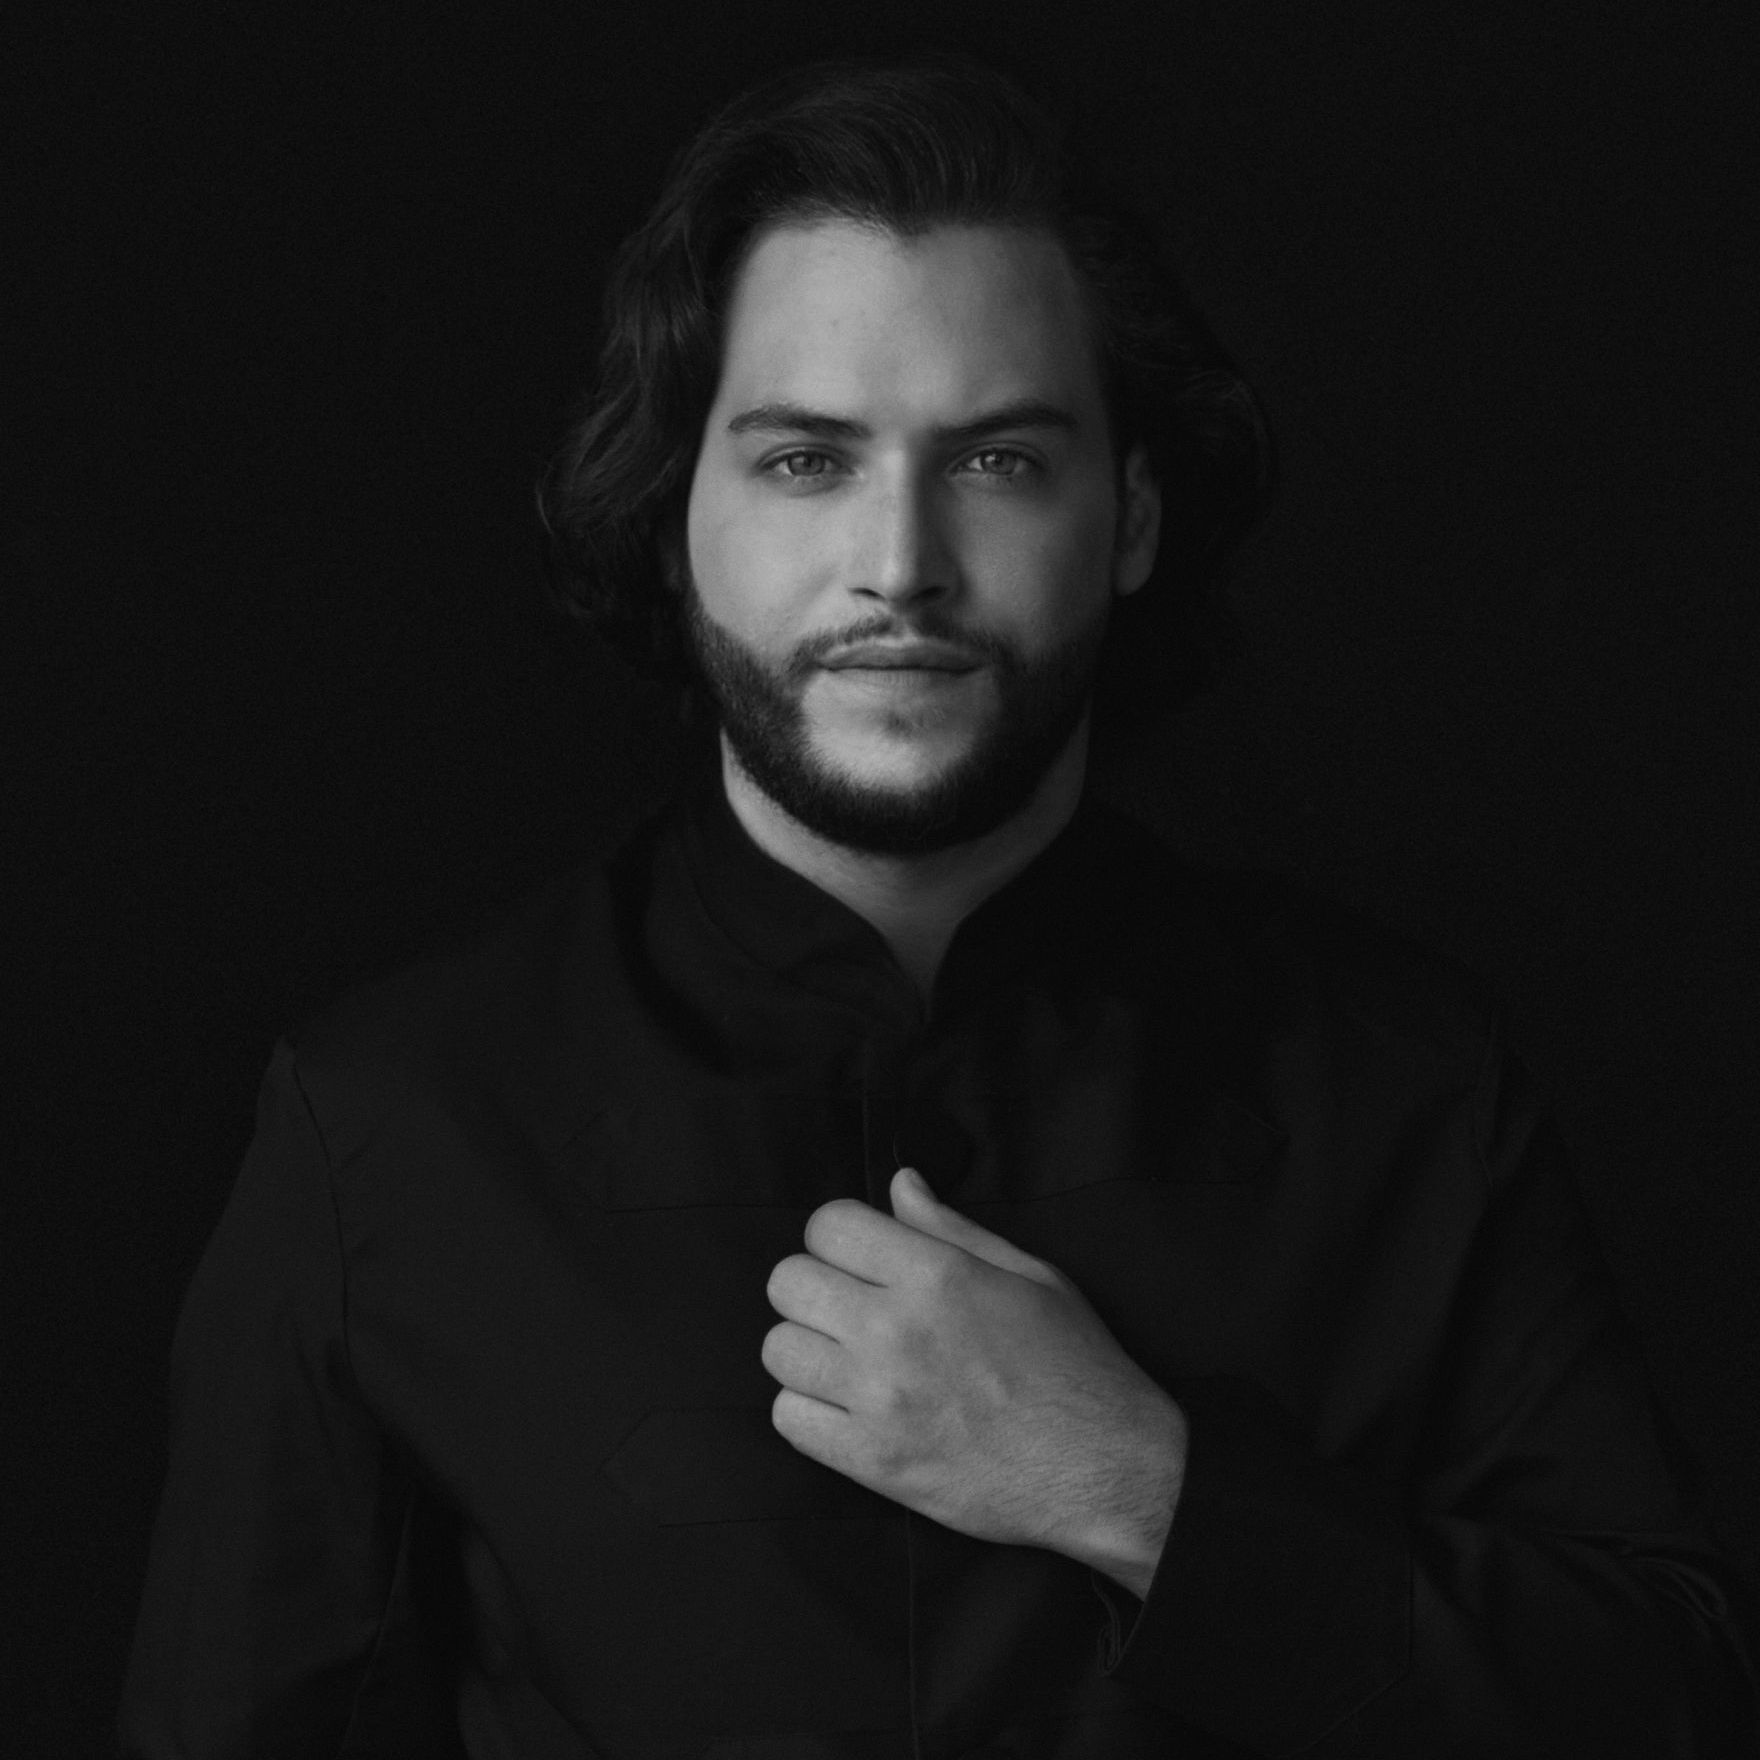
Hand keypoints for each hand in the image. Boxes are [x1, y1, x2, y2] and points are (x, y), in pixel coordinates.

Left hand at [762, 1167, 1186, 1591]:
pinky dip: (807, 1409)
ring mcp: (880, 1400)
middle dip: (814, 1285)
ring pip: (779, 1350)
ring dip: (806, 1348)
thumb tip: (901, 1185)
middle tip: (849, 1306)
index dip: (838, 1234)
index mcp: (936, 1275)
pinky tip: (845, 1406)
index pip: (827, 1225)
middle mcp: (897, 1330)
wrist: (1105, 1467)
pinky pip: (788, 1419)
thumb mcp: (1027, 1274)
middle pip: (788, 1282)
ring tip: (847, 1358)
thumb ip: (951, 1228)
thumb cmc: (1075, 1364)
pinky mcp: (873, 1462)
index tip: (859, 1256)